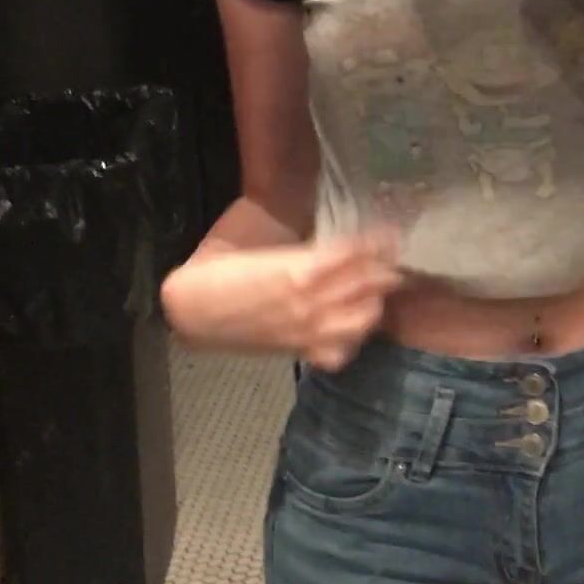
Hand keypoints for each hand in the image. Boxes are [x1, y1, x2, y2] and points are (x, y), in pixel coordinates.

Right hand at [161, 230, 402, 371]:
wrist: (190, 305)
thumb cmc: (221, 261)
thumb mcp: (258, 236)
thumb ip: (299, 242)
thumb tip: (333, 234)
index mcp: (299, 268)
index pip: (354, 255)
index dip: (377, 243)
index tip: (392, 232)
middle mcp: (308, 302)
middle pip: (365, 287)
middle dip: (384, 271)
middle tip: (394, 258)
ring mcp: (305, 329)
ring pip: (359, 320)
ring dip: (374, 302)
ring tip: (378, 289)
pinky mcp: (297, 348)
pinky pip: (337, 351)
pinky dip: (351, 340)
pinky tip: (354, 325)